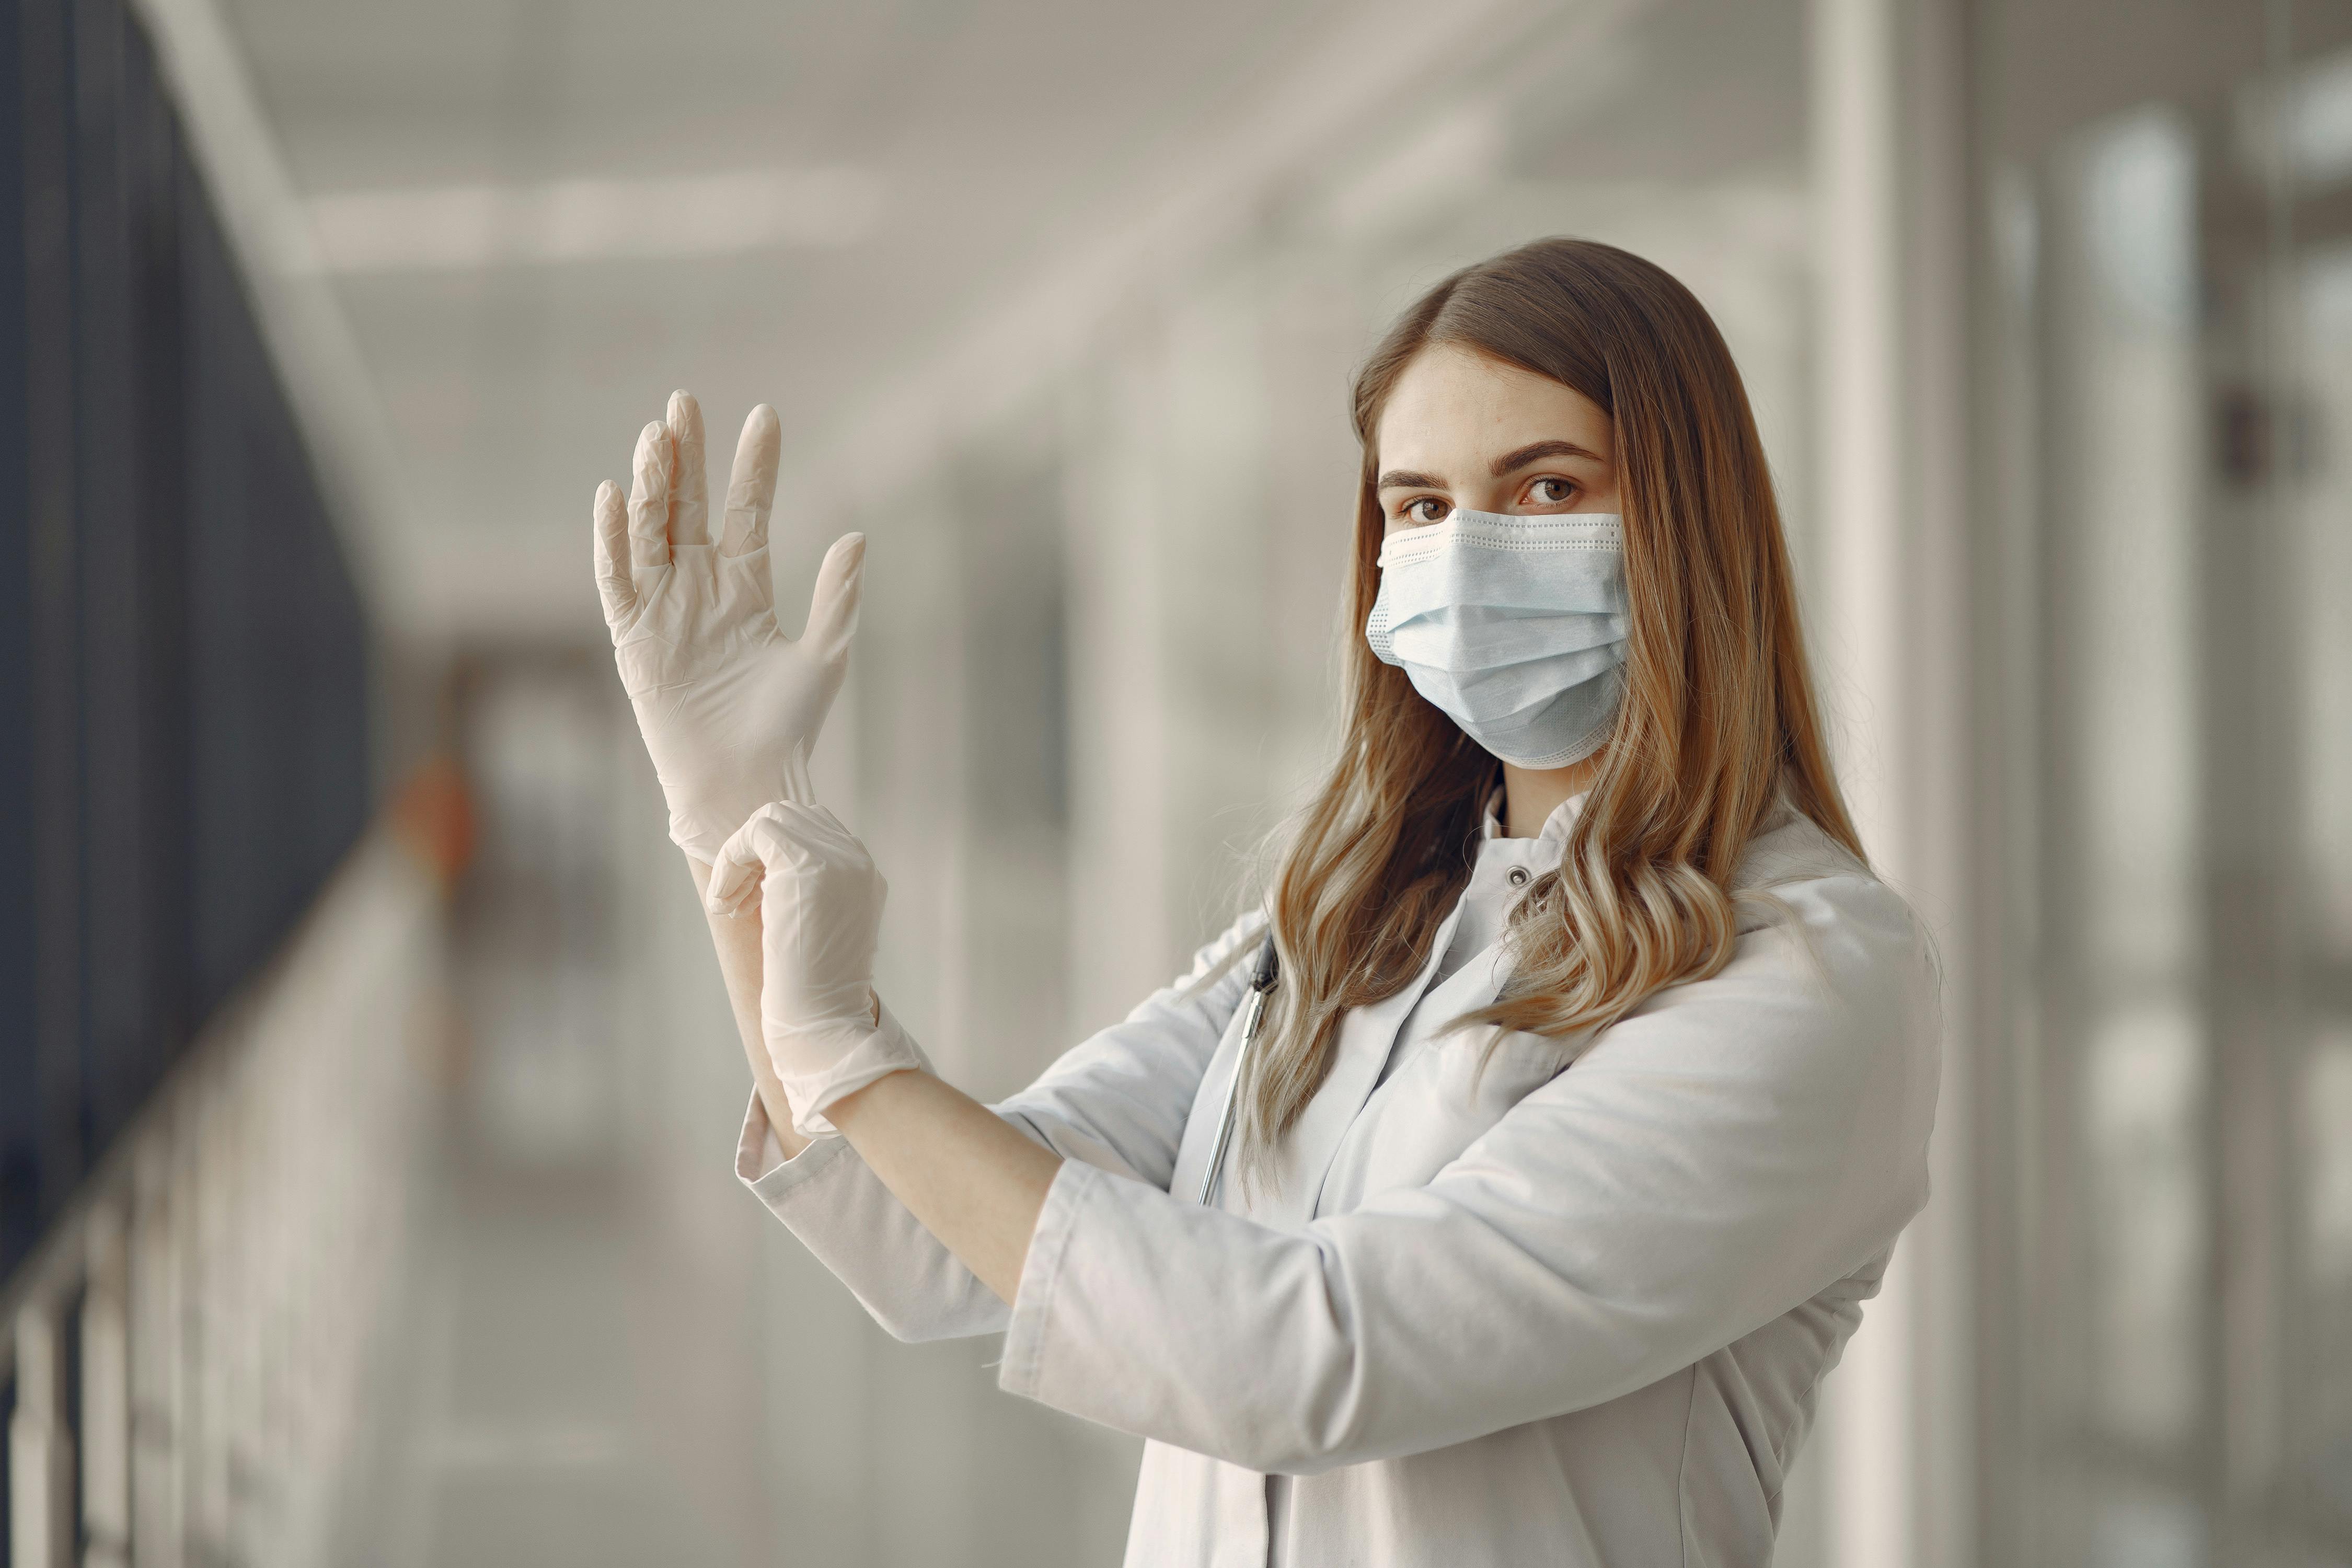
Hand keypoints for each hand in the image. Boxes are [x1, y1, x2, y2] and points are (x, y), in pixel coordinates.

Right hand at [593, 390, 863, 862]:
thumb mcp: (823, 655)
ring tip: (656, 435)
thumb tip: (856, 538)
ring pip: (650, 530)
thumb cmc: (788, 727)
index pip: (748, 509)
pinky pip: (616, 578)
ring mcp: (663, 608)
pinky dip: (613, 537)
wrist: (746, 780)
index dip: (754, 464)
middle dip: (685, 455)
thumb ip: (837, 597)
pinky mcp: (633, 637)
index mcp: (746, 586)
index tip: (765, 415)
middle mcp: (700, 588)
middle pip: (686, 506)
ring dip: (650, 483)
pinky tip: (613, 493)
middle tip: (683, 402)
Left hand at [706, 801, 923, 1135]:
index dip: (771, 856)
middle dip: (754, 851)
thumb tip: (763, 871)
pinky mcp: (807, 865)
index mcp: (864, 875)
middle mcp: (857, 860)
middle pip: (791, 816)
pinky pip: (755, 833)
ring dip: (738, 856)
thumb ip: (807, 893)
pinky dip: (730, 861)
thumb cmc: (812, 990)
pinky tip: (726, 903)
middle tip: (737, 900)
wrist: (822, 1020)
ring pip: (771, 820)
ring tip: (730, 903)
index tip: (753, 899)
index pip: (812, 830)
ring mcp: (837, 859)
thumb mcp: (818, 929)